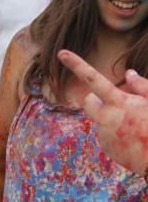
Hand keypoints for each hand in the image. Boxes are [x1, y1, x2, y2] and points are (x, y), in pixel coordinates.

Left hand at [58, 49, 147, 174]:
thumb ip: (142, 86)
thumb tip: (129, 73)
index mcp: (118, 103)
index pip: (93, 79)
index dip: (77, 64)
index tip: (61, 53)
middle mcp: (105, 117)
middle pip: (88, 101)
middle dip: (95, 98)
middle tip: (114, 102)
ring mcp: (104, 134)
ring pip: (103, 120)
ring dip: (115, 119)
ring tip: (136, 127)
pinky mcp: (107, 147)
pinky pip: (109, 135)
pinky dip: (119, 135)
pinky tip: (134, 140)